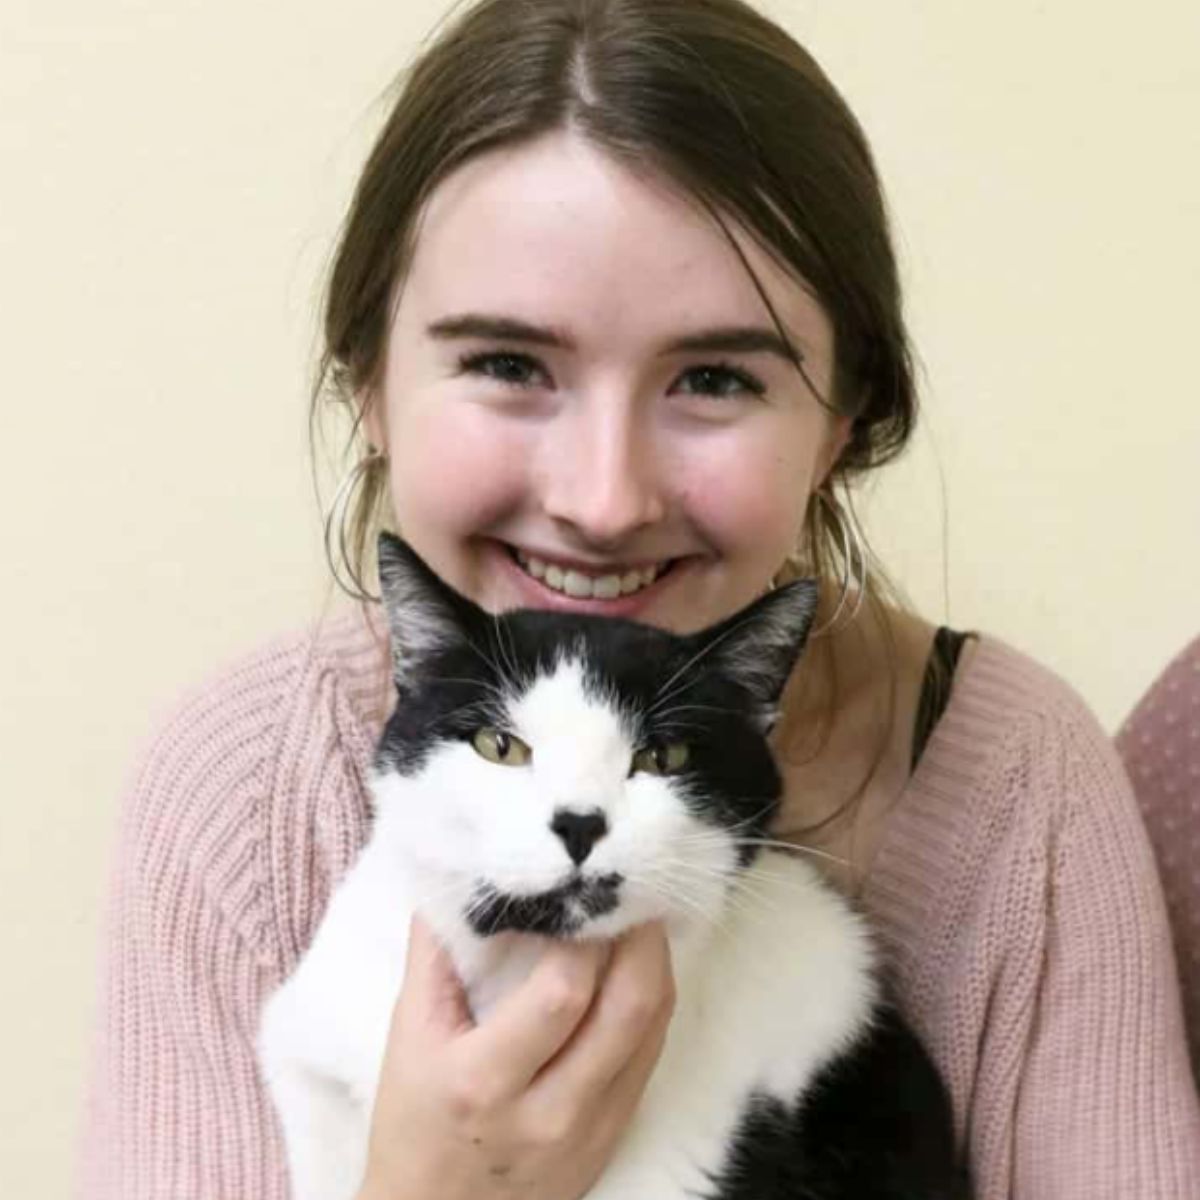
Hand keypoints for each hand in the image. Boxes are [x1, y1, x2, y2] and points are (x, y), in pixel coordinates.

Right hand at [357, 915, 675, 1199]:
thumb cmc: (415, 1119)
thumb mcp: (408, 1034)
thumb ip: (435, 952)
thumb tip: (459, 878)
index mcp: (485, 1080)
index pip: (563, 992)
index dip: (581, 934)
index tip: (574, 894)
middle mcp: (549, 1111)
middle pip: (628, 1006)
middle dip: (638, 936)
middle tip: (627, 889)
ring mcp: (592, 1129)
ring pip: (653, 1026)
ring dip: (654, 961)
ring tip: (637, 918)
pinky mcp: (615, 1134)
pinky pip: (652, 1053)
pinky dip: (651, 1000)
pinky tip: (636, 968)